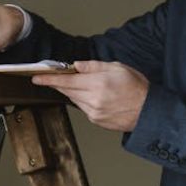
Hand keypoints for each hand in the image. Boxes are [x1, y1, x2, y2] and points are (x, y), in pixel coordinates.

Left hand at [33, 60, 148, 131]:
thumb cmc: (137, 87)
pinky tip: (93, 95)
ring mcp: (94, 112)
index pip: (66, 81)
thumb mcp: (117, 67)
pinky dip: (83, 100)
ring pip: (74, 99)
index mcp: (98, 84)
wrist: (149, 111)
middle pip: (67, 91)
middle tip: (55, 76)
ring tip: (85, 84)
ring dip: (73, 91)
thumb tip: (76, 65)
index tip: (36, 78)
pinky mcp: (96, 120)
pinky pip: (83, 108)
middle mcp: (94, 100)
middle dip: (60, 83)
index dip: (49, 79)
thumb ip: (94, 66)